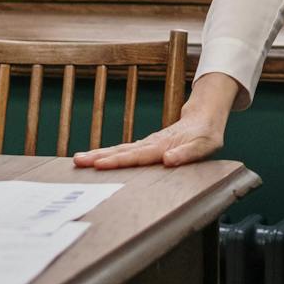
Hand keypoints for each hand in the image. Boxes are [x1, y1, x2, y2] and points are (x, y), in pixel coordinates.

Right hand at [73, 76, 236, 169]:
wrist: (204, 118)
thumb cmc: (205, 136)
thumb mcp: (203, 146)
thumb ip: (186, 154)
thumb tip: (168, 160)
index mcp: (162, 147)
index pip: (137, 156)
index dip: (118, 161)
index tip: (99, 164)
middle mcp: (151, 144)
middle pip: (121, 151)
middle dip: (99, 156)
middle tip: (78, 161)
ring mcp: (146, 144)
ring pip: (119, 149)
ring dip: (99, 154)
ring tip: (79, 159)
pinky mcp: (146, 146)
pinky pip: (123, 151)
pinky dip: (107, 155)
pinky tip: (95, 159)